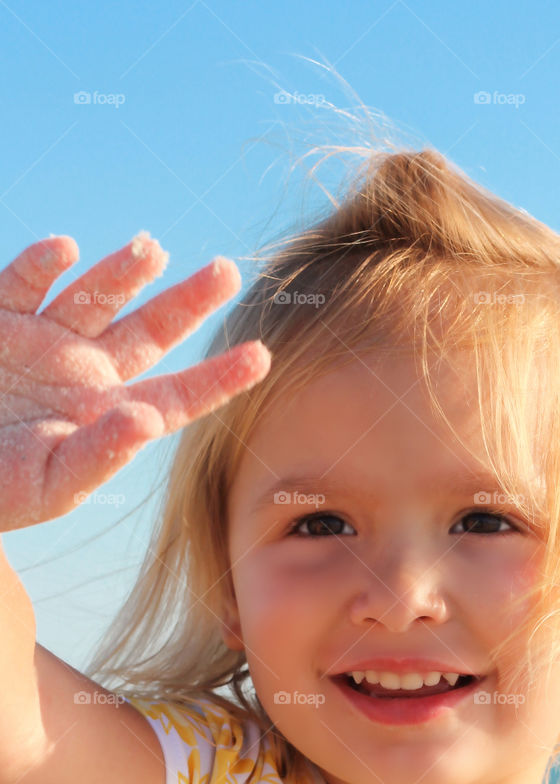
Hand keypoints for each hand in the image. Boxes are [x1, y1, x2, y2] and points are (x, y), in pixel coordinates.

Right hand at [0, 232, 270, 530]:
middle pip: (150, 330)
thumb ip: (100, 454)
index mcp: (108, 416)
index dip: (219, 377)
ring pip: (95, 296)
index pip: (177, 395)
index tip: (262, 355)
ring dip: (122, 272)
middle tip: (228, 270)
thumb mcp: (52, 484)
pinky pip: (22, 283)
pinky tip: (64, 250)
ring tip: (153, 250)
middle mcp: (86, 372)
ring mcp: (43, 340)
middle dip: (188, 300)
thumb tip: (146, 421)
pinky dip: (40, 265)